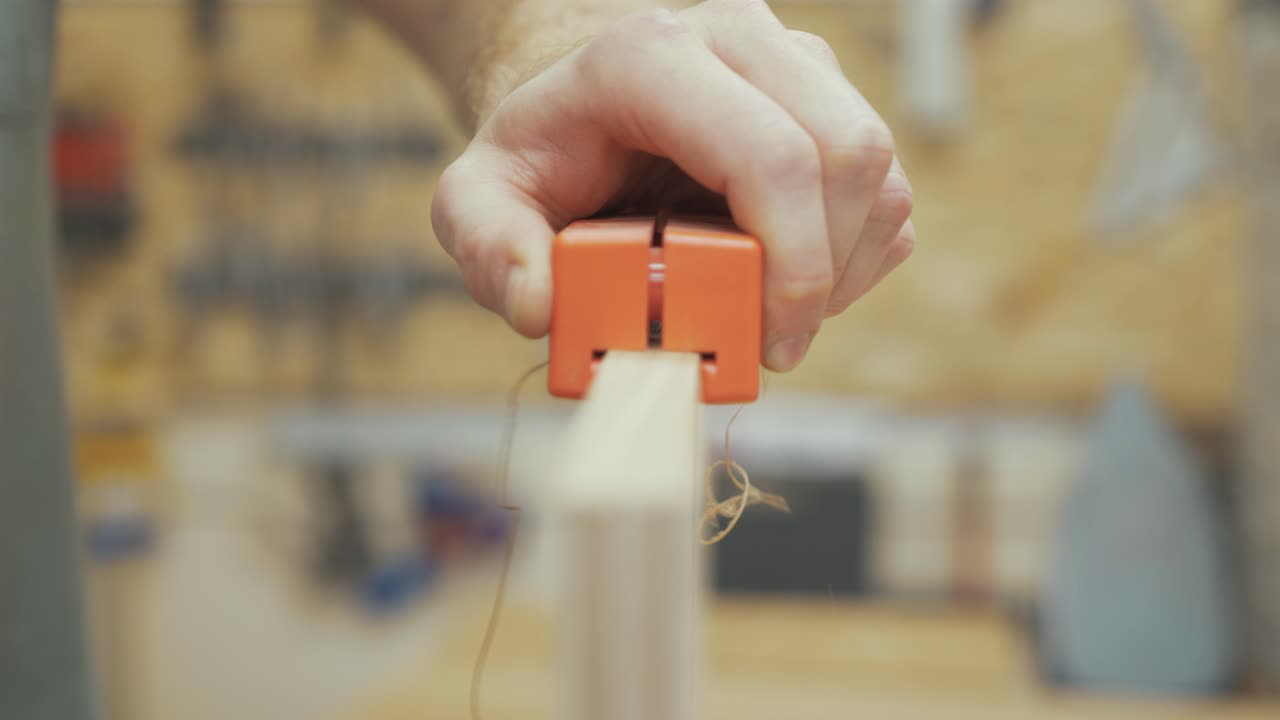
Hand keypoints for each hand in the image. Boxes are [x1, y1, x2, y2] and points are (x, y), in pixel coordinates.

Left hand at [431, 0, 913, 371]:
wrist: (582, 99)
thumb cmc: (541, 150)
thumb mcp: (481, 197)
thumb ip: (490, 248)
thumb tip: (540, 307)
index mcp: (655, 56)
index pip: (771, 155)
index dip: (791, 264)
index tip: (767, 343)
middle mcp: (741, 40)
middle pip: (849, 157)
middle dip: (824, 275)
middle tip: (773, 344)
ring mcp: (795, 64)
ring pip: (880, 175)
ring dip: (842, 271)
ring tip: (771, 312)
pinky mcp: (831, 100)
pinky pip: (885, 190)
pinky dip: (854, 257)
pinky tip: (788, 279)